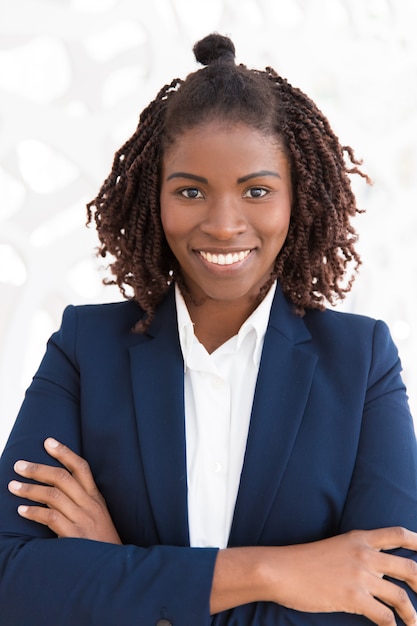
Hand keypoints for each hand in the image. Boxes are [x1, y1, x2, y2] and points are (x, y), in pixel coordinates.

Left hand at [8, 438, 121, 544]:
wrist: (112, 565)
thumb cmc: (100, 541)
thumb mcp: (96, 515)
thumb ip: (80, 501)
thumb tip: (54, 488)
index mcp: (95, 497)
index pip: (81, 467)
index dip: (64, 452)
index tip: (48, 441)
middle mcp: (90, 504)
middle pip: (62, 478)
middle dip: (38, 469)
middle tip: (19, 465)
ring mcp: (82, 519)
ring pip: (53, 496)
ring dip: (30, 489)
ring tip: (13, 486)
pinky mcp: (75, 535)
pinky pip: (51, 518)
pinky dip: (34, 513)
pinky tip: (21, 510)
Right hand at [262, 528, 416, 624]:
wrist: (282, 569)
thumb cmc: (305, 561)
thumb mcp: (336, 547)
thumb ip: (359, 555)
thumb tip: (379, 571)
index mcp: (359, 538)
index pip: (397, 534)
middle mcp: (364, 554)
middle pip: (409, 567)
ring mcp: (360, 576)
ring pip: (401, 596)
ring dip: (413, 614)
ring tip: (415, 623)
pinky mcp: (354, 598)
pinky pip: (385, 617)